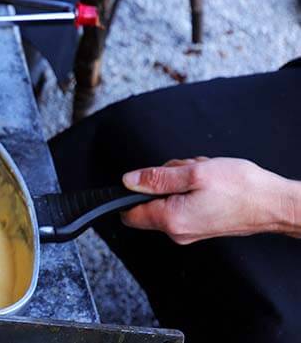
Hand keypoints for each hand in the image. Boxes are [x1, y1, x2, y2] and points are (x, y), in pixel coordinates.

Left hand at [121, 157, 300, 243]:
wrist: (274, 204)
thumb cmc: (241, 189)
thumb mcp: (194, 173)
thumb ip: (156, 178)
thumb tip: (129, 181)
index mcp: (171, 220)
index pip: (128, 214)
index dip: (129, 194)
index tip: (142, 179)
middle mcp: (178, 231)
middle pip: (150, 201)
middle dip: (163, 180)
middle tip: (186, 172)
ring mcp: (190, 230)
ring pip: (168, 198)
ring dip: (181, 181)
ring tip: (203, 177)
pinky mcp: (201, 225)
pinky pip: (184, 202)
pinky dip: (192, 188)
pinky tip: (210, 184)